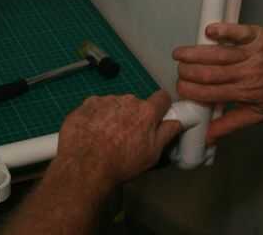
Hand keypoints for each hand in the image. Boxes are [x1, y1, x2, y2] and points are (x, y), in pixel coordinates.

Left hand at [57, 91, 180, 186]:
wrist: (85, 165)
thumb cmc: (122, 162)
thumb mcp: (152, 154)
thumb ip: (166, 133)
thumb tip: (177, 121)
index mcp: (145, 110)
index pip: (162, 97)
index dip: (161, 107)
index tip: (158, 116)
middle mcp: (126, 99)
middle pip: (136, 103)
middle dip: (134, 114)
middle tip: (128, 134)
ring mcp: (104, 99)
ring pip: (115, 104)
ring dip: (114, 115)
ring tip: (106, 135)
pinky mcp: (86, 103)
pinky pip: (96, 107)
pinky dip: (96, 116)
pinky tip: (91, 132)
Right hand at [173, 23, 262, 143]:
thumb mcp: (260, 113)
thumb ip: (231, 123)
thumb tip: (208, 136)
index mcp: (245, 93)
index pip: (211, 93)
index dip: (191, 91)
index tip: (179, 88)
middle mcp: (247, 74)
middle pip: (210, 73)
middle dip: (188, 72)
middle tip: (178, 70)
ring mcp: (252, 53)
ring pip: (218, 54)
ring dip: (195, 53)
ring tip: (178, 53)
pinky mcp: (258, 36)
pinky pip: (238, 32)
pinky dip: (223, 31)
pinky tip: (208, 31)